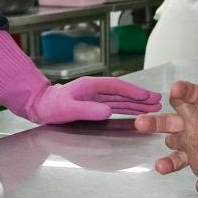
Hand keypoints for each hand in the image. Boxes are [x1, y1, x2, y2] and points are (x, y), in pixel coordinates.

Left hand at [22, 76, 162, 123]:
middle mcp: (96, 90)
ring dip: (137, 103)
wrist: (39, 107)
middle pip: (123, 92)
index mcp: (91, 86)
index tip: (146, 96)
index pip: (116, 87)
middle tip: (158, 99)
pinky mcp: (95, 105)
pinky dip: (128, 108)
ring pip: (121, 99)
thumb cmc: (50, 106)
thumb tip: (108, 111)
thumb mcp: (67, 109)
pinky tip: (137, 111)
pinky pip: (116, 105)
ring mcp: (96, 97)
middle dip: (141, 96)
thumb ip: (86, 110)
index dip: (132, 91)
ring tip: (153, 105)